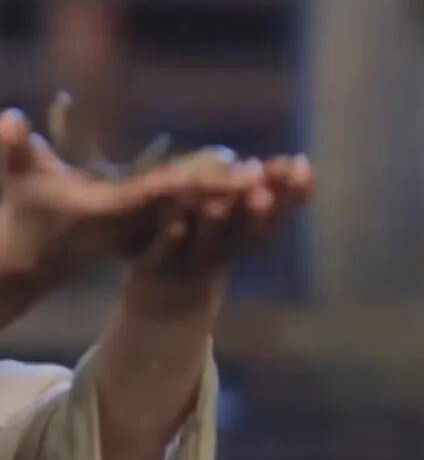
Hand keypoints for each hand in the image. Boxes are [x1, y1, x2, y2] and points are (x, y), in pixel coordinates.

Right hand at [0, 106, 315, 295]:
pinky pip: (194, 215)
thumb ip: (13, 144)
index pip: (149, 193)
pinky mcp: (149, 230)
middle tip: (264, 171)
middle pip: (184, 204)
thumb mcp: (16, 174)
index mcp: (104, 209)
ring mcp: (143, 230)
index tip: (210, 169)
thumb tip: (5, 116)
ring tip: (271, 176)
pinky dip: (222, 203)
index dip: (183, 180)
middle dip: (222, 190)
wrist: (28, 256)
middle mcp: (132, 224)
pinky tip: (254, 187)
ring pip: (196, 212)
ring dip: (231, 198)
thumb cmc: (22, 207)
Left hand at [125, 152, 315, 314]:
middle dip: (254, 212)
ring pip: (204, 245)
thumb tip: (302, 163)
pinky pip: (163, 257)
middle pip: (243, 233)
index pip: (273, 215)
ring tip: (217, 204)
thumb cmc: (207, 246)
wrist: (166, 296)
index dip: (288, 194)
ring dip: (213, 226)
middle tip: (263, 191)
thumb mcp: (237, 216)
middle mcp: (220, 252)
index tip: (300, 166)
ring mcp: (188, 263)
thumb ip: (268, 193)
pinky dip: (170, 242)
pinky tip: (176, 227)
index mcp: (243, 236)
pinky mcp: (155, 269)